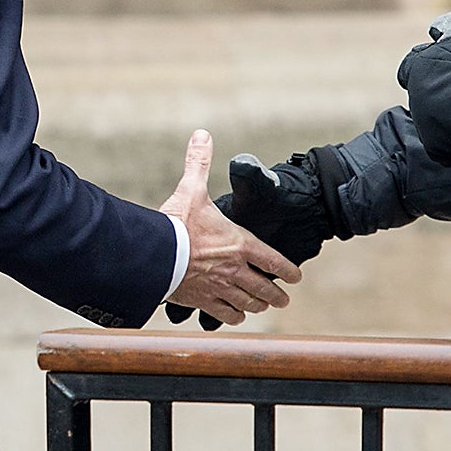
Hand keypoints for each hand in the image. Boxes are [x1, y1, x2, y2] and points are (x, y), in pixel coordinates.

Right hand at [170, 153, 341, 327]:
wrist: (155, 254)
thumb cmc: (177, 223)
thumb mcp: (191, 189)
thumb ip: (199, 163)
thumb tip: (202, 135)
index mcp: (240, 244)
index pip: (273, 261)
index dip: (287, 270)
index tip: (295, 277)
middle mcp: (235, 269)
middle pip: (264, 288)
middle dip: (276, 295)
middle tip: (283, 299)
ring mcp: (220, 288)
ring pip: (247, 303)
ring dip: (257, 306)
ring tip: (261, 307)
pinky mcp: (202, 301)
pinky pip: (224, 314)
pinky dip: (232, 316)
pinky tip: (234, 316)